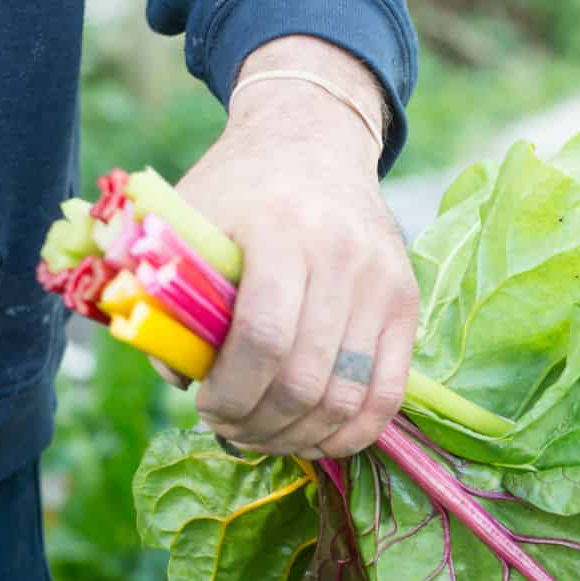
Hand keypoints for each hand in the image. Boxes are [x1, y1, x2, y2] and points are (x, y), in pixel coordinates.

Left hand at [172, 36, 418, 458]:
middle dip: (260, 423)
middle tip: (231, 429)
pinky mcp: (407, 303)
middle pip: (306, 378)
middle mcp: (342, 256)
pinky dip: (353, 431)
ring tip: (267, 436)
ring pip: (349, 396)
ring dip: (302, 436)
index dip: (232, 393)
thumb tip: (181, 381)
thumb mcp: (190, 225)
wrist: (312, 143)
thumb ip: (172, 300)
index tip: (206, 407)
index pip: (264, 338)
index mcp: (280, 231)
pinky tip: (317, 437)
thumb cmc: (239, 190)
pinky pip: (389, 392)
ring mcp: (382, 283)